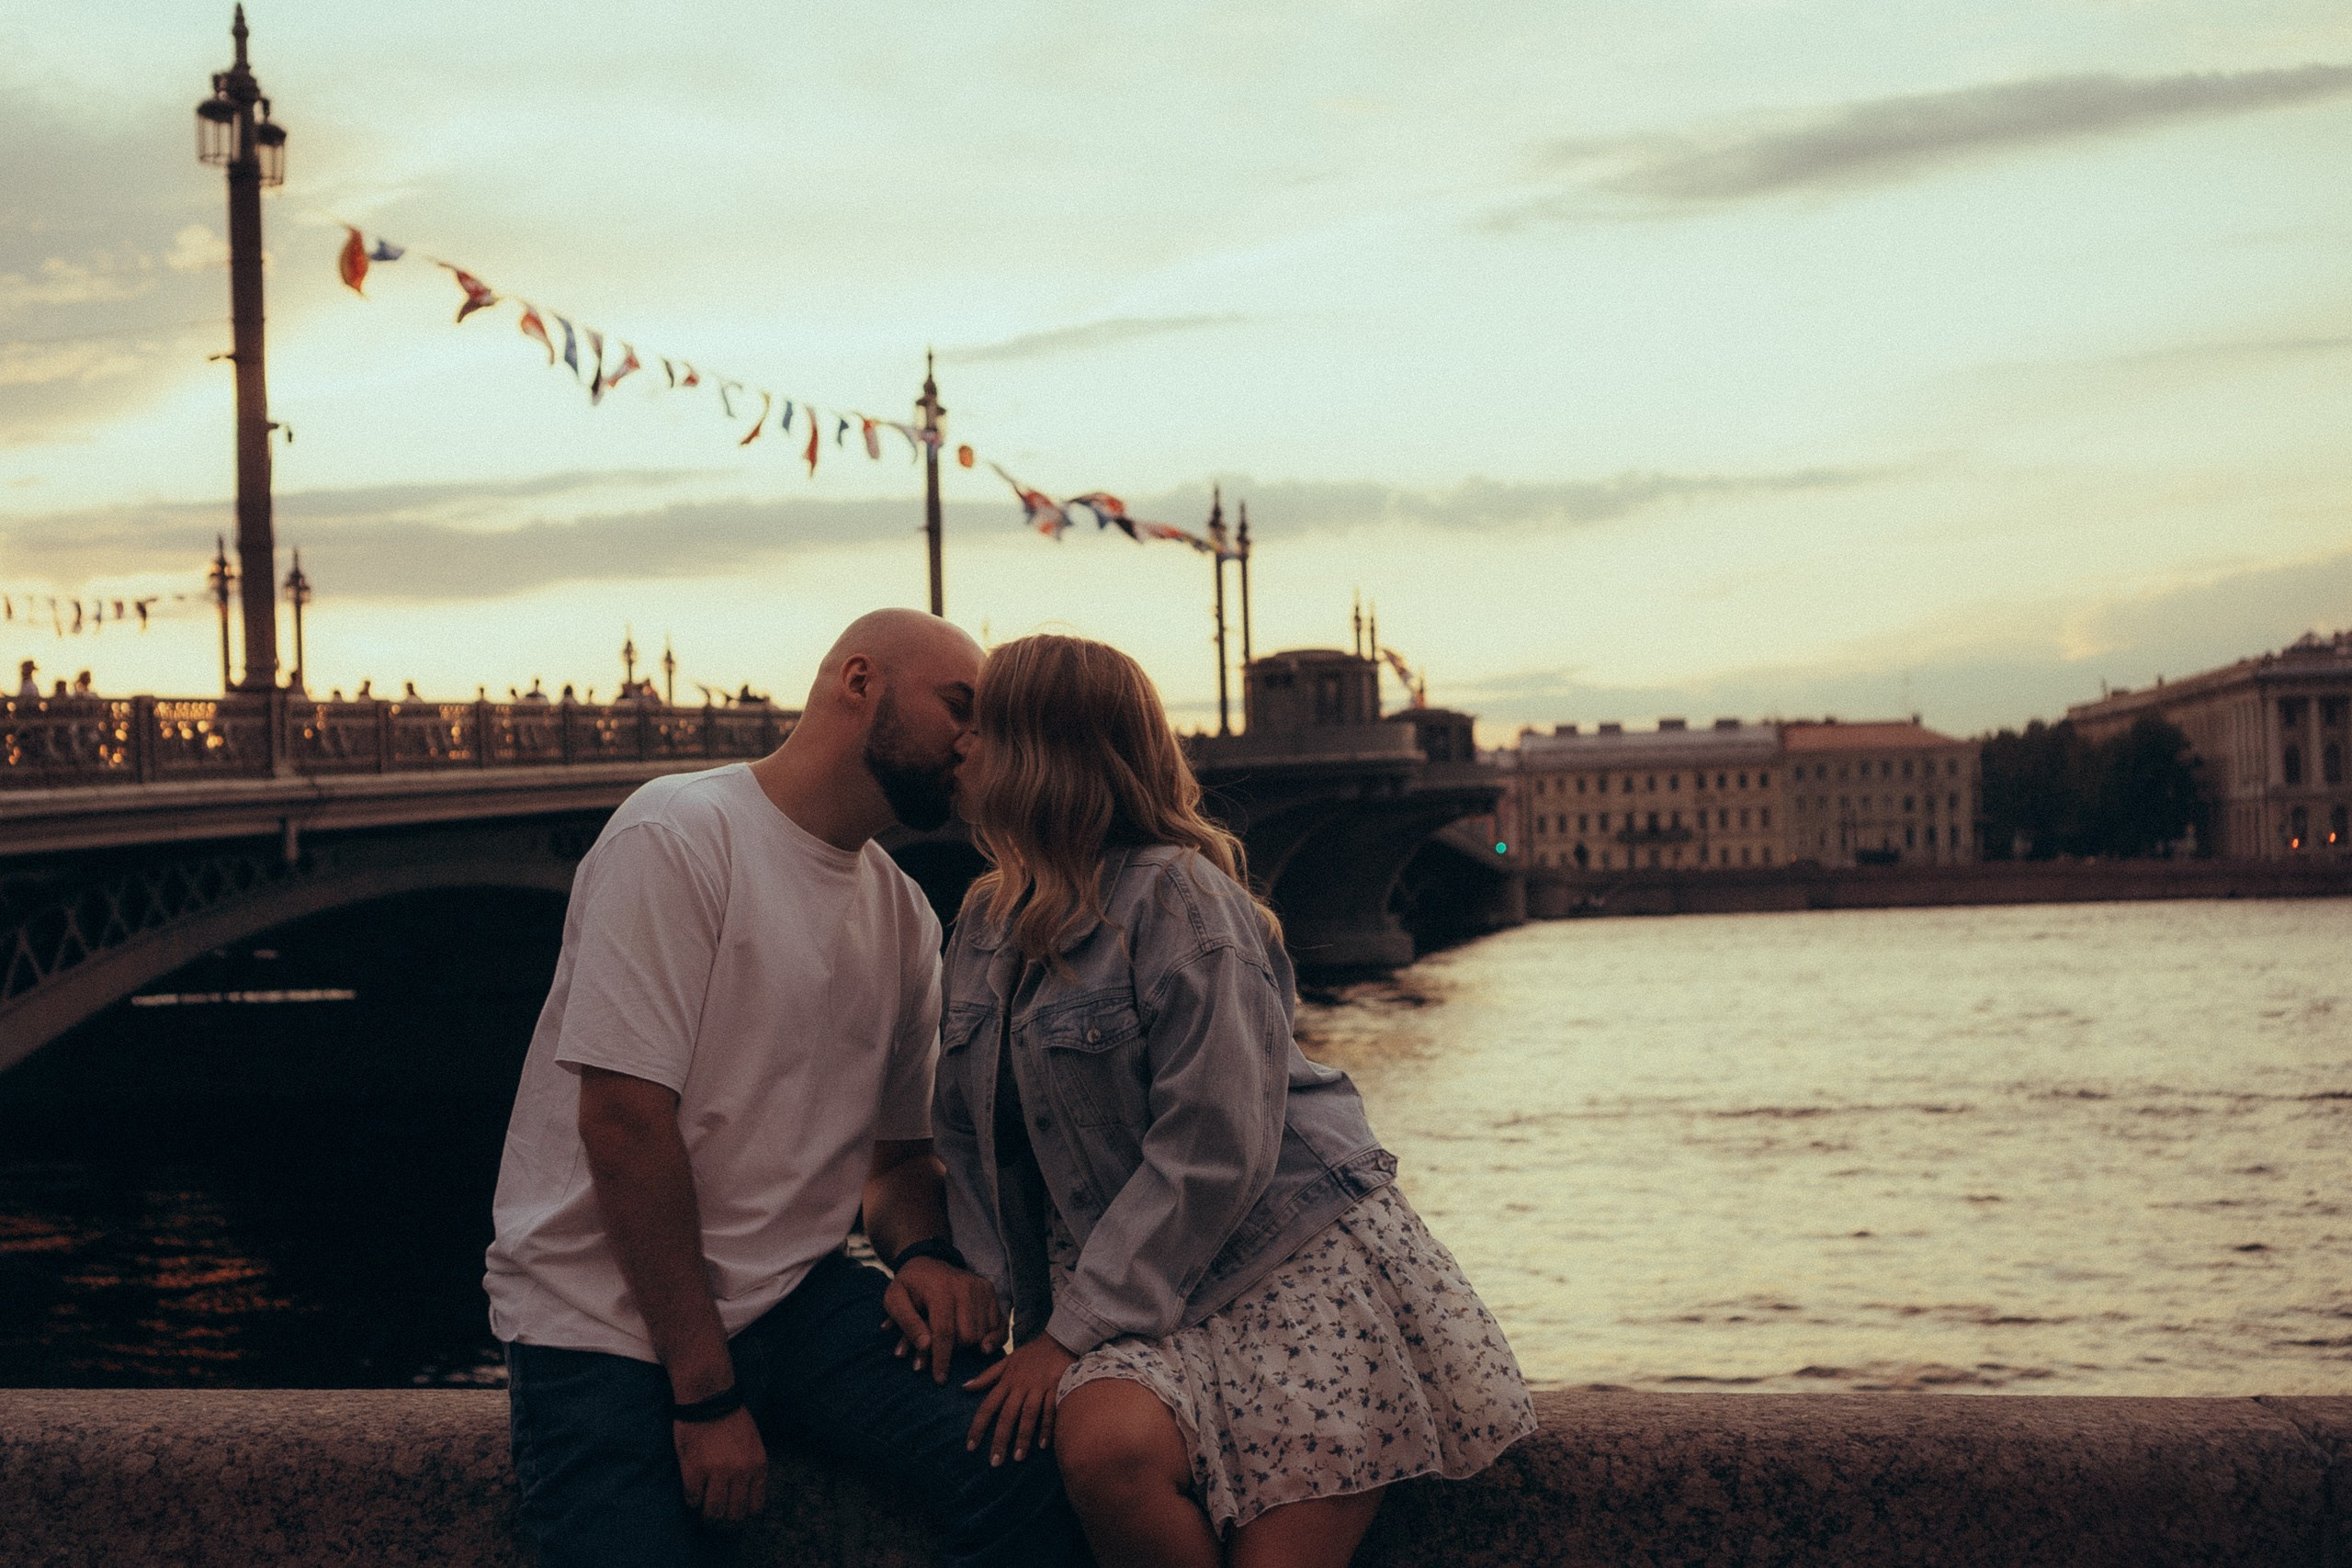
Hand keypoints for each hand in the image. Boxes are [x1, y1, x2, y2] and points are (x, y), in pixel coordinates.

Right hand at [673, 1407, 766, 1522]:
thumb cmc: (730, 1417)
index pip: (755, 1507)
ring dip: (706, 1516)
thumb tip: (747, 1494)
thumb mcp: (754, 1443)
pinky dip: (691, 1501)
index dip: (743, 1517)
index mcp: (758, 1466)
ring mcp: (717, 1472)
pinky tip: (691, 1493)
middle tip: (715, 1518)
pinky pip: (692, 1499)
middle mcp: (741, 1472)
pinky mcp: (695, 1470)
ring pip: (713, 1512)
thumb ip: (752, 1469)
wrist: (709, 1397)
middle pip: (734, 1515)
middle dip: (724, 1522)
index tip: (733, 1516)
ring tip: (702, 1511)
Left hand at [883, 1256, 1005, 1381]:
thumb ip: (907, 1324)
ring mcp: (980, 1287)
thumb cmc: (908, 1286)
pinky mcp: (990, 1290)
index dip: (942, 1358)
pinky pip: (998, 1324)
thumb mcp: (894, 1301)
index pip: (944, 1332)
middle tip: (940, 1349)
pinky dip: (991, 1338)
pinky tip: (983, 1347)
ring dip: (969, 1345)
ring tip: (954, 1341)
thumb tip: (926, 1347)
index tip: (939, 1379)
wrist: (926, 1261)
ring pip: (982, 1333)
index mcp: (939, 1290)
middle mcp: (964, 1287)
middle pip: (966, 1336)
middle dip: (953, 1351)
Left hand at [963, 1333, 1075, 1465]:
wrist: (1060, 1338)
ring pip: (1028, 1414)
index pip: (988, 1406)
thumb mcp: (1006, 1361)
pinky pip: (1051, 1410)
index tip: (970, 1446)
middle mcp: (1020, 1386)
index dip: (978, 1426)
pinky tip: (1043, 1444)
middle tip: (995, 1462)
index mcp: (1007, 1381)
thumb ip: (987, 1376)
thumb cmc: (1031, 1353)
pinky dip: (1047, 1427)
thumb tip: (965, 1387)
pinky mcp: (1057, 1387)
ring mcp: (1039, 1387)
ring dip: (1023, 1436)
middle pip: (1007, 1415)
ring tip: (1017, 1457)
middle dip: (1000, 1439)